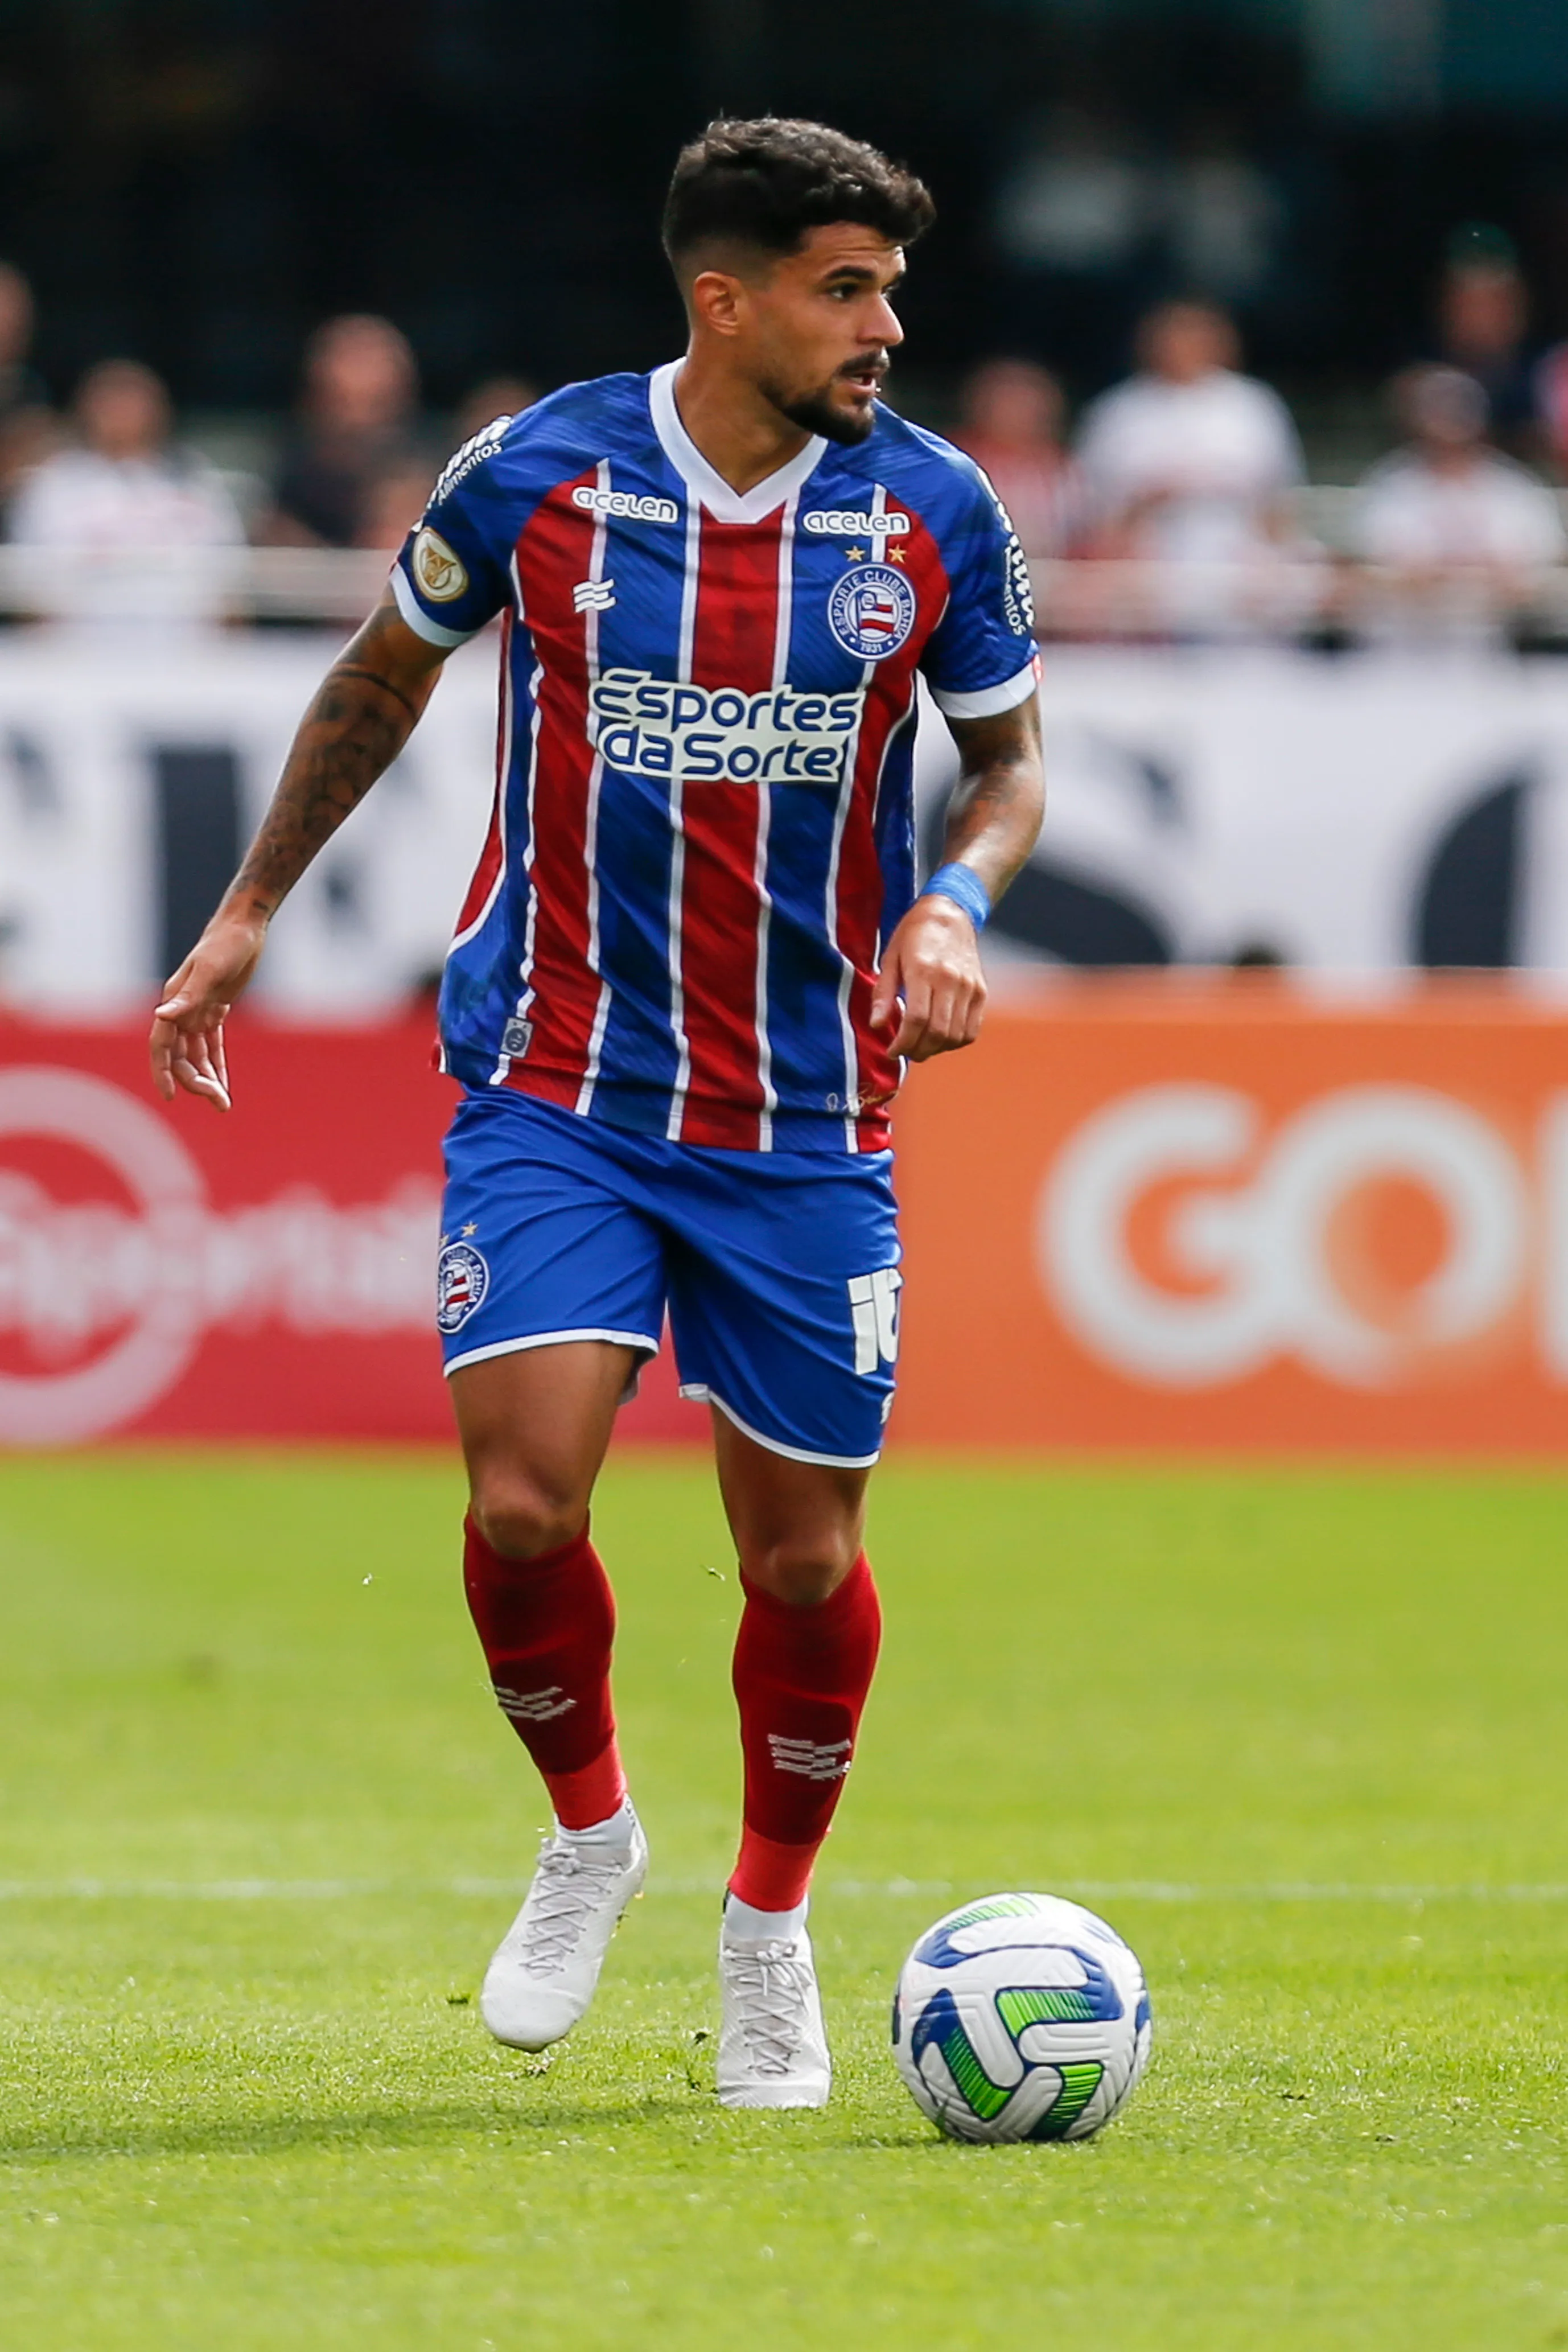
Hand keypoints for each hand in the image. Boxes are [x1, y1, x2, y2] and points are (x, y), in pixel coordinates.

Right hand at [149, 914, 267, 1111]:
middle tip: (219, 1102)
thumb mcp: (209, 971)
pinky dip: (217, 1066)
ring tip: (223, 1104)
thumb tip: (163, 1016)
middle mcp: (180, 1011)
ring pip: (196, 1055)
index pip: (161, 1045)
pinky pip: (212, 1046)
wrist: (243, 928)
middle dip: (195, 1081)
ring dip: (207, 1079)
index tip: (171, 1096)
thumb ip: (187, 997)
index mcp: (173, 1002)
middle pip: (180, 1056)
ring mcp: (197, 1012)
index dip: (163, 1071)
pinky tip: (224, 1086)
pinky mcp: (214, 1011)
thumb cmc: (225, 945)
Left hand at [869, 895, 986, 1062]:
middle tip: (905, 1052)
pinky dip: (955, 1042)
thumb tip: (877, 1025)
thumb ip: (883, 993)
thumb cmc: (914, 935)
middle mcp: (950, 980)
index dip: (903, 1042)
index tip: (892, 1051)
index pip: (917, 1020)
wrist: (950, 914)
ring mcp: (969, 987)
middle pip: (937, 1032)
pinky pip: (972, 1030)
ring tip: (920, 1046)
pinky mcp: (981, 992)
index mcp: (924, 970)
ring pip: (956, 1035)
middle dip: (918, 1050)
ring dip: (936, 1049)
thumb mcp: (890, 958)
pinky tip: (940, 1037)